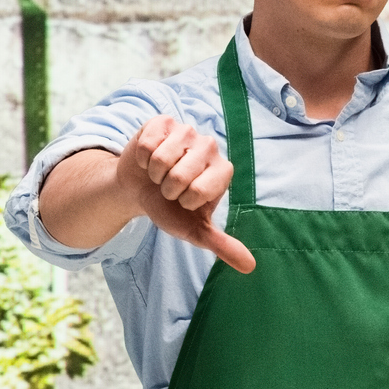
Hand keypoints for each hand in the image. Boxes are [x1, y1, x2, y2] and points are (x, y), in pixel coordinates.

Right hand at [116, 116, 255, 273]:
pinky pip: (148, 144)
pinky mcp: (162, 122)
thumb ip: (222, 245)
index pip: (199, 192)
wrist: (139, 191)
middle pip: (179, 175)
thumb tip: (250, 267)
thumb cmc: (170, 208)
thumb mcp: (194, 230)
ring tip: (159, 173)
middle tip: (169, 187)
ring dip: (153, 173)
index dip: (184, 201)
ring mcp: (187, 131)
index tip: (185, 200)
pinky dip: (142, 158)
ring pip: (161, 158)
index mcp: (223, 171)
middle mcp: (210, 147)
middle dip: (167, 188)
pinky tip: (148, 159)